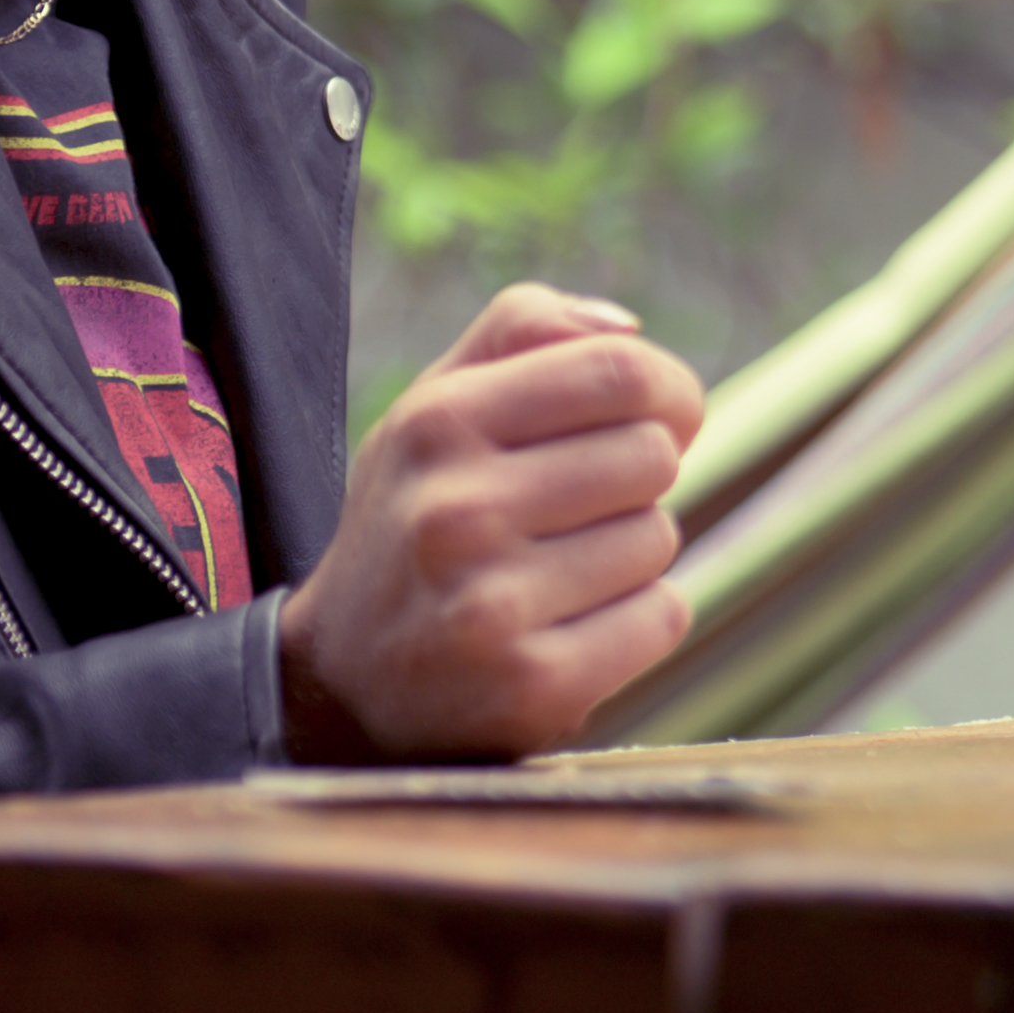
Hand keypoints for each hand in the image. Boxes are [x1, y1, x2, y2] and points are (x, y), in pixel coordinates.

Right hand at [276, 284, 708, 762]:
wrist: (344, 680)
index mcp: (438, 423)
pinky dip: (637, 620)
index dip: (669, 393)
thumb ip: (523, 332)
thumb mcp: (434, 407)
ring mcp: (491, 604)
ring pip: (658, 538)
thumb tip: (628, 328)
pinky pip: (662, 615)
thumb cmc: (417, 517)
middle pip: (652, 457)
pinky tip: (566, 629)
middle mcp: (456, 511)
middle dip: (636, 481)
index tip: (661, 420)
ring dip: (630, 555)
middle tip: (571, 514)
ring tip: (551, 575)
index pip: (621, 372)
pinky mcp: (534, 685)